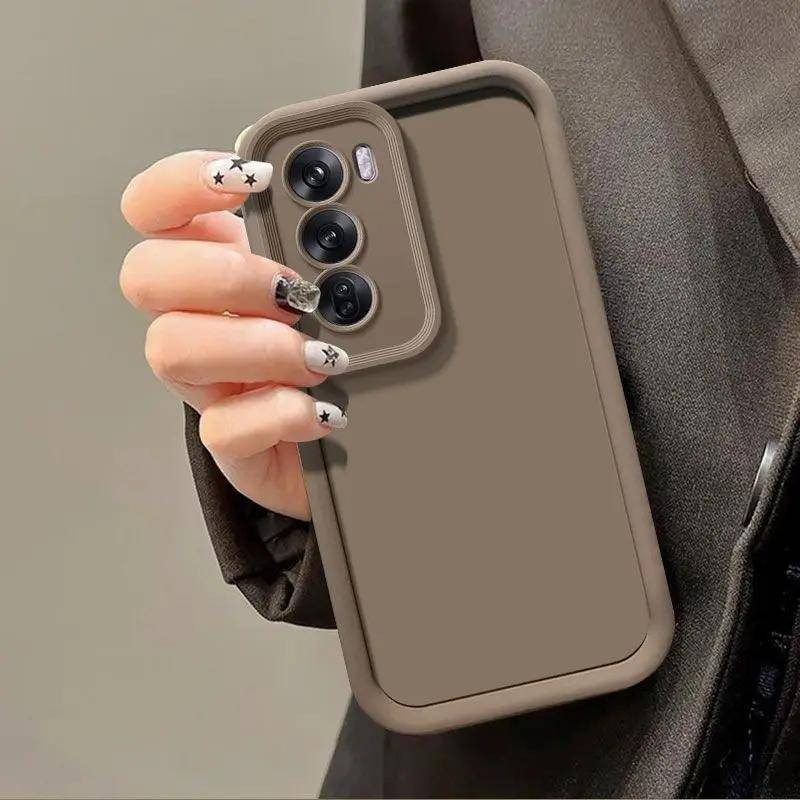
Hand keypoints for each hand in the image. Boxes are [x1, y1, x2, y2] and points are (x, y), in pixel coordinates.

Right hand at [120, 151, 348, 520]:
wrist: (354, 437)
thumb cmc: (341, 352)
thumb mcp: (340, 288)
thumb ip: (332, 251)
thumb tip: (351, 217)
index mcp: (218, 266)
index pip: (155, 208)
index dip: (181, 183)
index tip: (251, 177)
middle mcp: (198, 319)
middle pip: (144, 273)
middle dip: (225, 274)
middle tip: (295, 292)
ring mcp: (207, 384)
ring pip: (168, 348)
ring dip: (256, 345)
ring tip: (322, 356)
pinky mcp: (229, 442)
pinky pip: (223, 428)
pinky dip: (281, 414)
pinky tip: (326, 410)